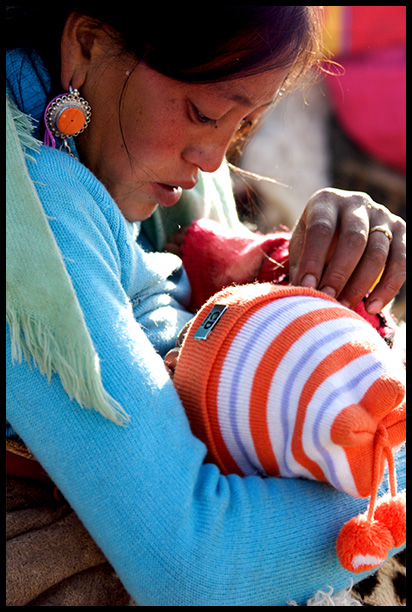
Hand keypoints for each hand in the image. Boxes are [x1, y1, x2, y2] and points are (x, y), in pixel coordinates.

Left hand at [289, 188, 405, 313]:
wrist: (340, 231)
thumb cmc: (314, 244)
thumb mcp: (301, 248)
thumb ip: (301, 267)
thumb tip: (301, 293)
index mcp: (326, 201)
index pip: (321, 229)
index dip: (313, 260)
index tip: (306, 287)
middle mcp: (356, 203)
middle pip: (354, 239)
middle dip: (339, 274)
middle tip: (327, 299)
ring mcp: (382, 215)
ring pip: (378, 253)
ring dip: (361, 285)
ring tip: (344, 307)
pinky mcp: (402, 232)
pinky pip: (401, 262)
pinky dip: (388, 288)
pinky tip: (372, 307)